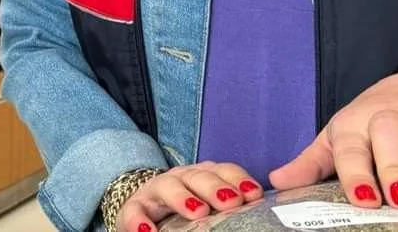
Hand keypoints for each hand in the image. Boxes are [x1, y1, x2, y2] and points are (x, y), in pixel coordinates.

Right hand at [119, 163, 262, 231]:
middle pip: (198, 176)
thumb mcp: (208, 203)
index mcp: (203, 177)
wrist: (144, 211)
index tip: (254, 194)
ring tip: (197, 212)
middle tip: (230, 201)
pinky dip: (139, 221)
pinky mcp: (135, 207)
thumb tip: (263, 216)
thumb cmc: (185, 211)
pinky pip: (134, 211)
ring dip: (183, 197)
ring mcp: (156, 190)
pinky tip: (147, 231)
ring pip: (168, 187)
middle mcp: (180, 178)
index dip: (238, 180)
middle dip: (214, 187)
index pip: (223, 171)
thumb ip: (229, 208)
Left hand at [270, 71, 397, 207]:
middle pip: (386, 134)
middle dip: (392, 166)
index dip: (356, 174)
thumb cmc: (366, 122)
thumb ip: (311, 163)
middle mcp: (381, 119)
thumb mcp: (336, 140)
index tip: (363, 199)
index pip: (350, 150)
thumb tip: (276, 181)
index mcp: (350, 128)